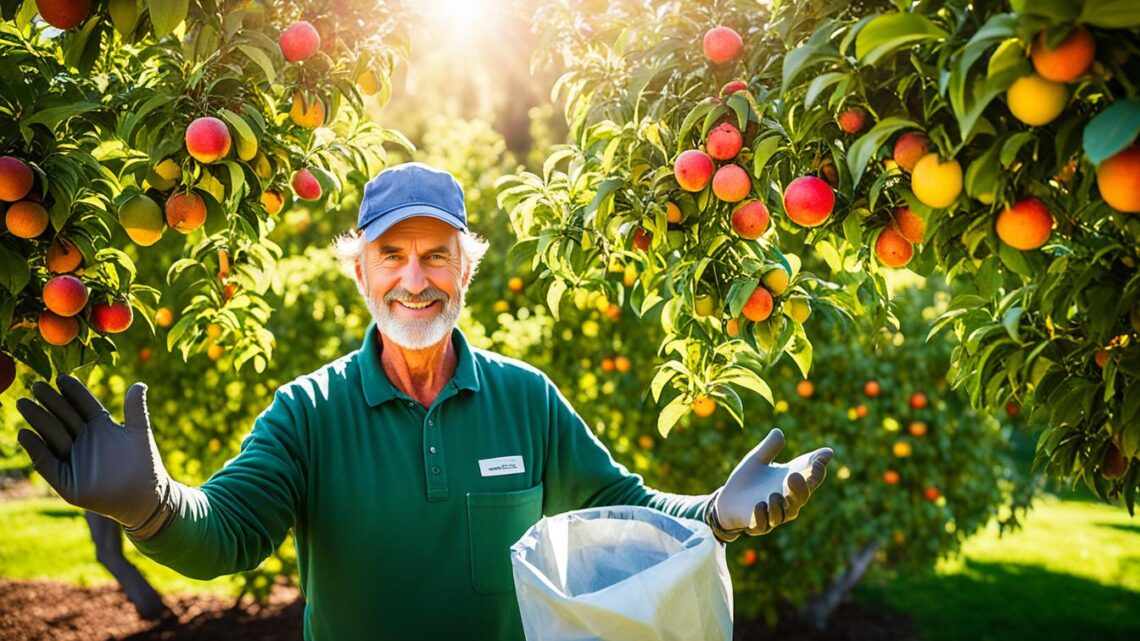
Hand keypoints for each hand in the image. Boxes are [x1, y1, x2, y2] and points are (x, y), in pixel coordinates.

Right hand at [16, 375, 175, 537]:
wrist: (145, 496)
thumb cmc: (144, 463)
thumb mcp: (139, 433)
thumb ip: (136, 409)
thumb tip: (140, 384)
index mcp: (99, 425)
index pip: (82, 404)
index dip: (73, 391)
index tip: (61, 377)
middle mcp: (83, 439)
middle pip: (63, 416)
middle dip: (50, 402)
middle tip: (36, 386)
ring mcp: (73, 458)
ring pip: (52, 435)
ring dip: (38, 420)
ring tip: (25, 404)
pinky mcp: (65, 480)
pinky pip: (47, 462)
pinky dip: (36, 449)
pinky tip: (25, 434)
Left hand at [705, 428, 832, 541]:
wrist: (726, 498)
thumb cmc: (747, 479)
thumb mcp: (756, 459)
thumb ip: (768, 448)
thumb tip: (778, 432)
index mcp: (790, 482)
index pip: (810, 476)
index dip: (818, 468)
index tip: (823, 456)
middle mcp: (787, 500)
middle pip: (802, 497)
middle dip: (801, 488)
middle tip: (796, 476)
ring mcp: (774, 513)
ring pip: (785, 513)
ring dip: (781, 504)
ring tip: (774, 494)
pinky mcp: (757, 524)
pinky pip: (763, 523)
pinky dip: (763, 515)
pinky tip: (759, 505)